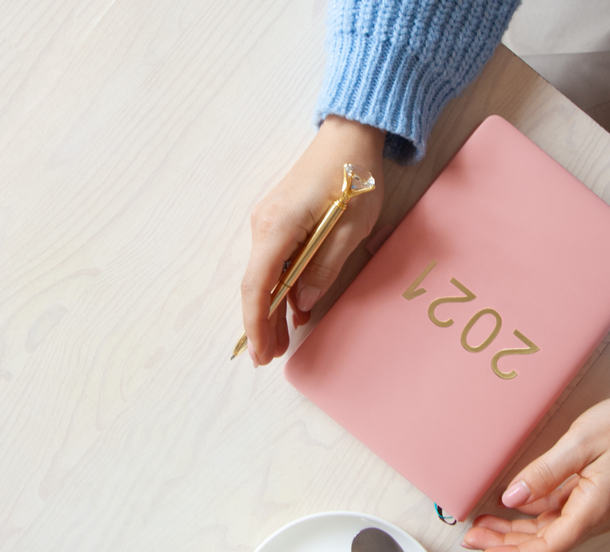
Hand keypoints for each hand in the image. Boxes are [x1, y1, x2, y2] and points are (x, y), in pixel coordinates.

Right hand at [240, 116, 384, 366]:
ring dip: (270, 309)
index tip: (260, 352)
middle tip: (271, 358)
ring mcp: (267, 222)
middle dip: (260, 324)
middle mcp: (263, 225)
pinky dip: (278, 288)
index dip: (256, 323)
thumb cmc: (354, 177)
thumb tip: (302, 304)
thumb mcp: (350, 228)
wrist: (348, 136)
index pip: (257, 285)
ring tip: (280, 342)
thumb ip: (324, 268)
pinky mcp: (277, 221)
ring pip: (263, 276)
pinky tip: (289, 308)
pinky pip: (272, 262)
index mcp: (278, 226)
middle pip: (256, 285)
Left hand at [462, 380, 609, 551]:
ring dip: (512, 530)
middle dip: (504, 544)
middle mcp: (593, 516)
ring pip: (545, 529)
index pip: (548, 546)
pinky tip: (506, 508)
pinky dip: (527, 514)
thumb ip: (545, 472)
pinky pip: (553, 514)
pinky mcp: (588, 496)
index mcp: (594, 510)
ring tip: (480, 525)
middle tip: (469, 539)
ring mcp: (591, 507)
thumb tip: (512, 498)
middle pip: (543, 542)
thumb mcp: (580, 444)